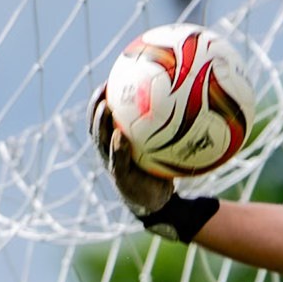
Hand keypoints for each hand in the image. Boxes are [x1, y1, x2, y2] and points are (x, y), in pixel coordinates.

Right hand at [88, 88, 174, 221]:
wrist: (159, 201)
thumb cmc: (162, 169)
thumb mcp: (164, 147)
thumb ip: (166, 128)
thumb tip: (185, 101)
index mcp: (116, 141)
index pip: (105, 117)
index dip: (102, 99)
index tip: (108, 80)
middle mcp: (111, 151)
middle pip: (97, 126)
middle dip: (96, 107)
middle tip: (102, 90)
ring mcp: (113, 164)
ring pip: (102, 141)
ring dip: (101, 124)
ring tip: (105, 108)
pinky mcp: (121, 178)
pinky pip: (117, 160)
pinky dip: (118, 148)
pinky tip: (120, 136)